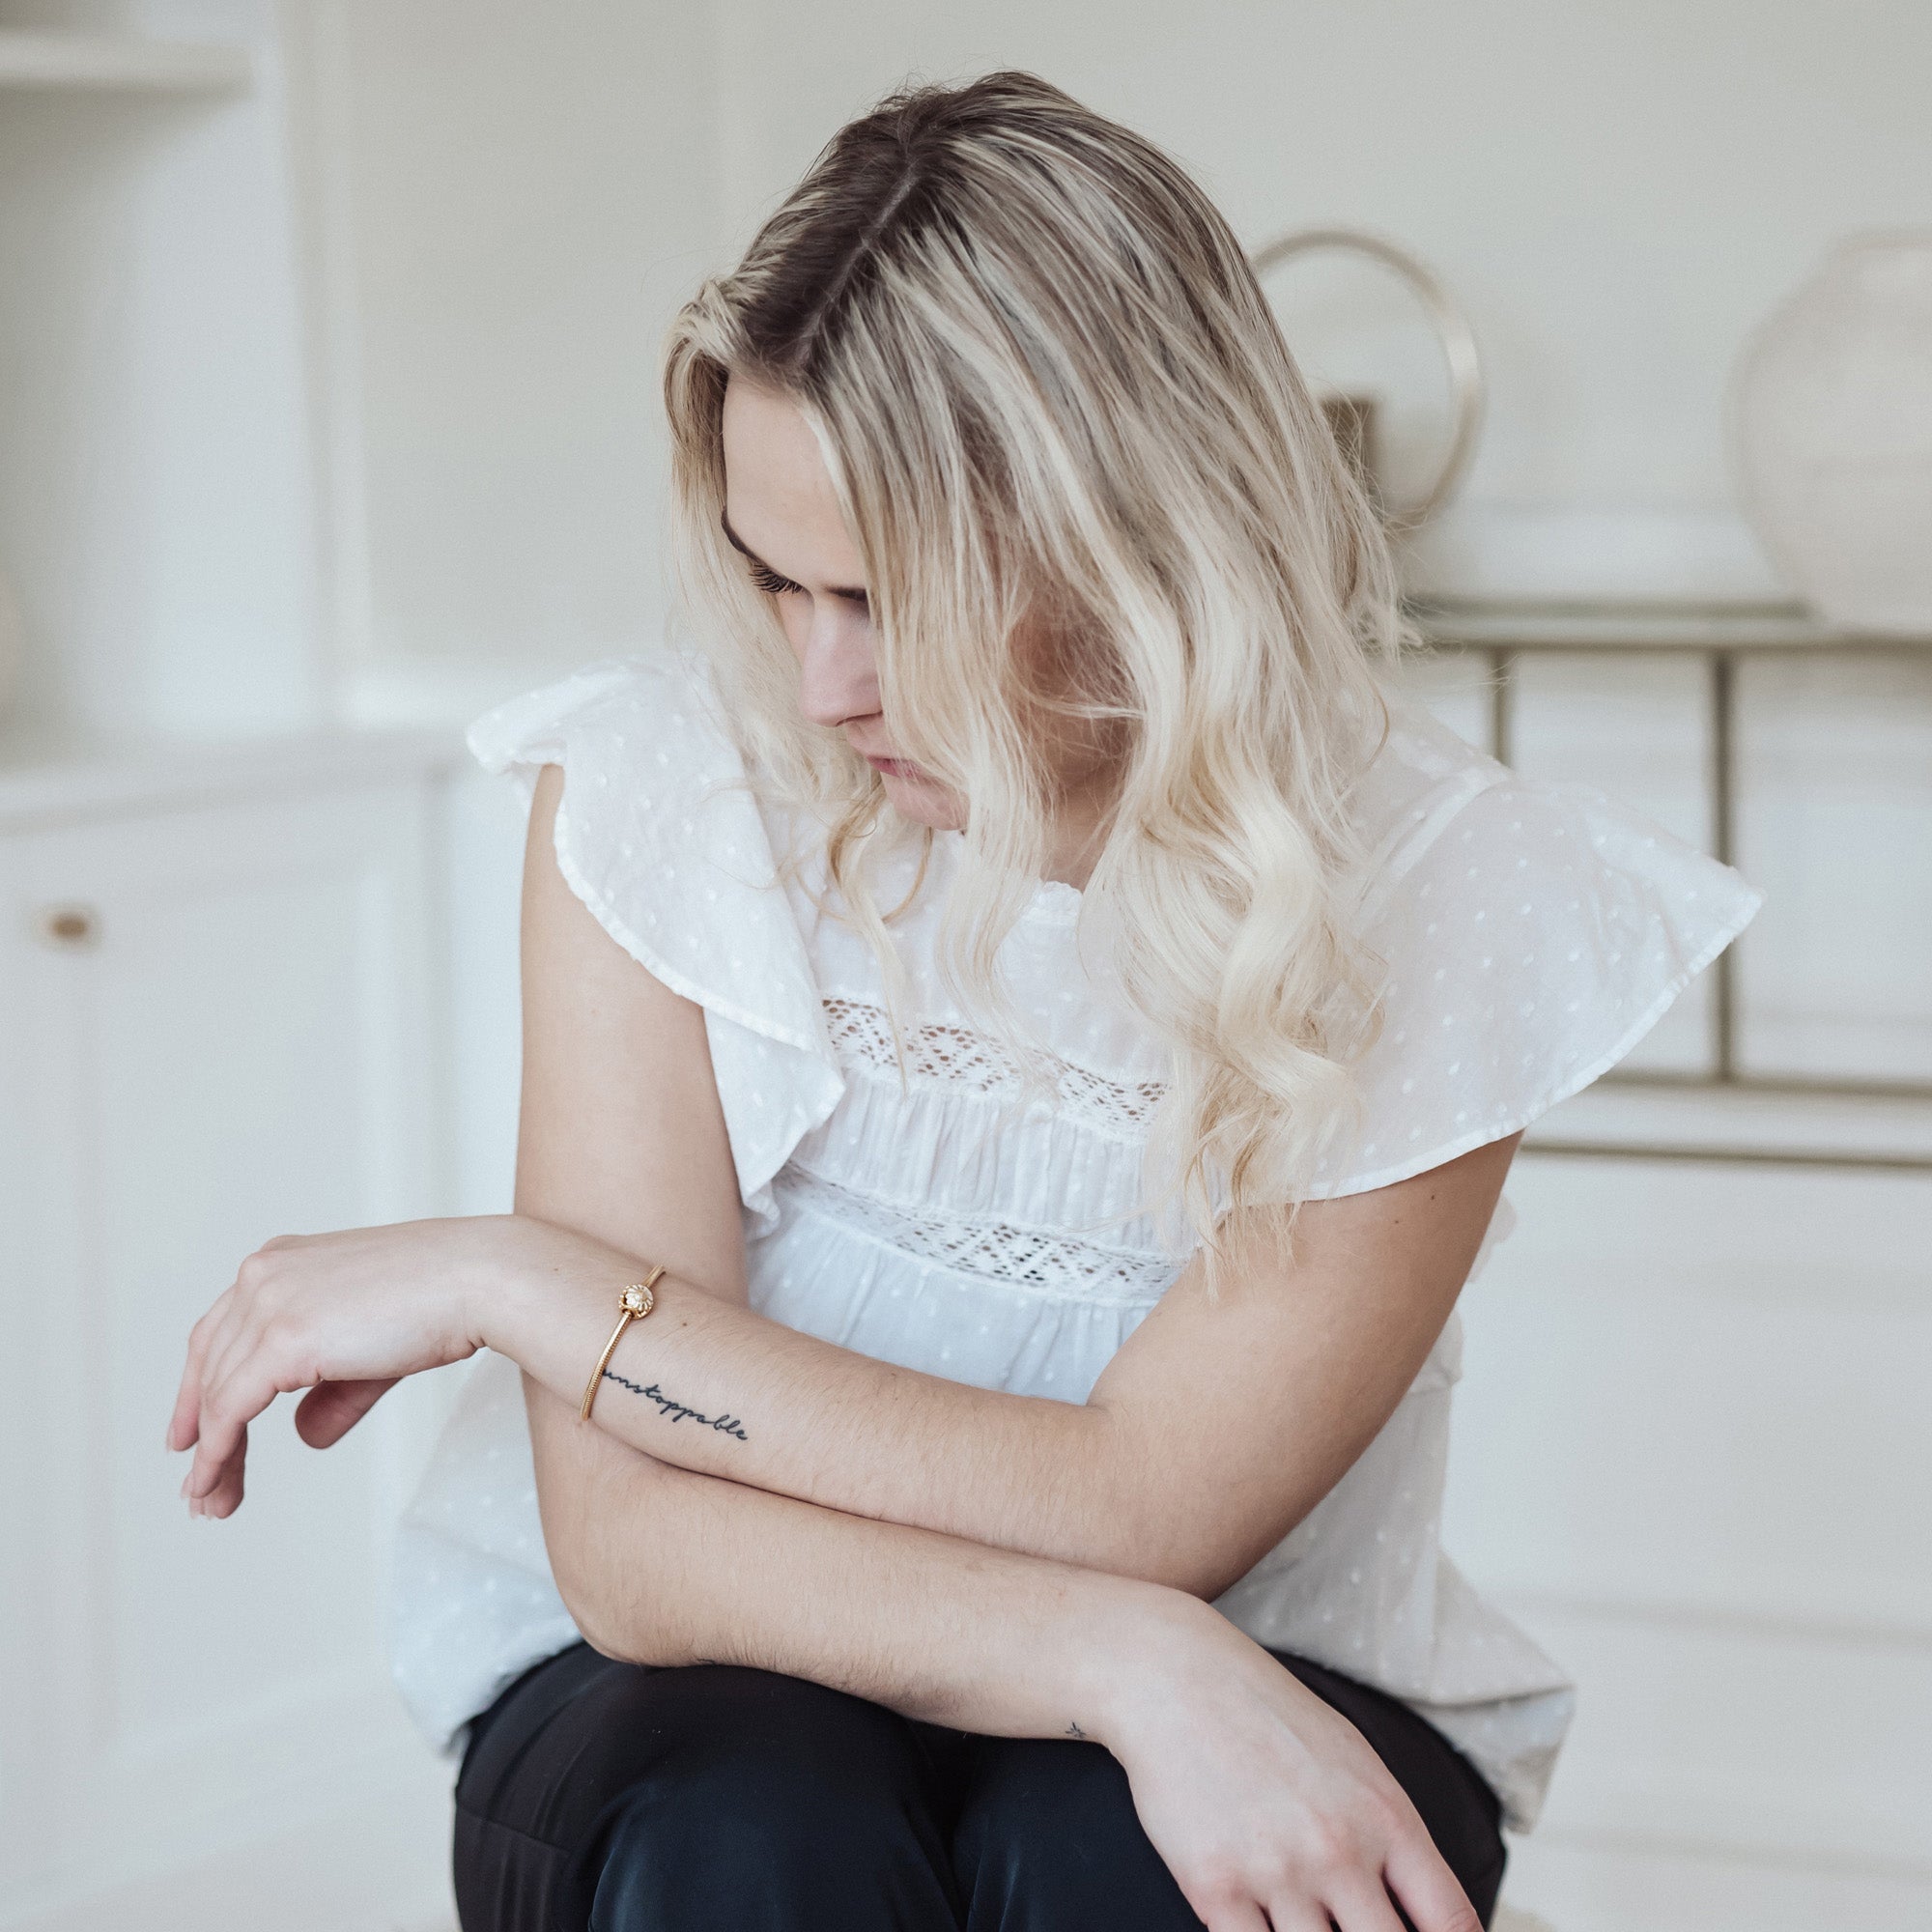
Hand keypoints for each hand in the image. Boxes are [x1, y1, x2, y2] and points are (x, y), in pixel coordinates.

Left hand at [165, 1213, 604, 1519]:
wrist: (479, 1279)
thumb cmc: (444, 1302)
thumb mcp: (373, 1348)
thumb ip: (332, 1389)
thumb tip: (306, 1435)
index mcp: (282, 1260)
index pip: (220, 1331)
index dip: (199, 1388)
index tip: (189, 1435)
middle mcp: (262, 1274)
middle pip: (208, 1365)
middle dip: (200, 1431)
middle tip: (201, 1487)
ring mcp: (268, 1304)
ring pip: (216, 1395)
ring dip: (209, 1457)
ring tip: (210, 1502)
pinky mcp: (281, 1340)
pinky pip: (230, 1410)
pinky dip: (216, 1454)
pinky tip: (214, 1484)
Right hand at [1097, 1596, 1481, 1931]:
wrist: (1177, 1677)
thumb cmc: (1269, 1716)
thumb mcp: (1355, 1762)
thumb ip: (1393, 1841)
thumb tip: (1421, 1916)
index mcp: (1386, 1819)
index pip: (1450, 1922)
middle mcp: (1339, 1851)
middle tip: (1349, 1924)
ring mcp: (1277, 1873)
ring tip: (1303, 1915)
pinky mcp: (1215, 1888)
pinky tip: (1262, 1924)